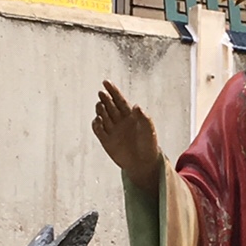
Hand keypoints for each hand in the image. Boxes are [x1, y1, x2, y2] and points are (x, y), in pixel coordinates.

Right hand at [92, 80, 160, 194]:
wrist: (144, 163)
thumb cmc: (149, 144)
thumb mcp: (149, 129)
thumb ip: (143, 117)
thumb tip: (136, 106)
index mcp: (130, 115)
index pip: (119, 100)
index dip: (112, 90)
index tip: (105, 82)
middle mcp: (119, 120)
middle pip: (109, 105)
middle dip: (105, 98)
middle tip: (102, 94)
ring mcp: (112, 130)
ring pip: (102, 115)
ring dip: (100, 109)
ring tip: (101, 106)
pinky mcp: (106, 140)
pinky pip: (98, 130)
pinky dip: (96, 124)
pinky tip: (98, 120)